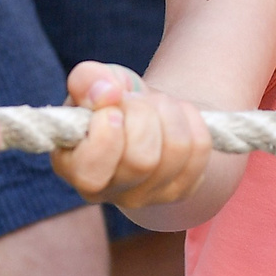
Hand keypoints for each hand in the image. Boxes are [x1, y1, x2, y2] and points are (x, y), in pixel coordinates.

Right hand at [52, 62, 215, 210]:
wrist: (145, 112)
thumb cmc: (112, 99)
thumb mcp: (94, 81)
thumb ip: (88, 80)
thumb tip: (108, 94)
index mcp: (76, 169)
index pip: (91, 171)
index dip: (107, 132)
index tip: (112, 108)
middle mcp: (110, 192)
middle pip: (142, 160)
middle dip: (144, 113)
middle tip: (136, 100)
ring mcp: (148, 195)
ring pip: (176, 150)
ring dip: (169, 111)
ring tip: (156, 105)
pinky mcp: (181, 189)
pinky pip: (200, 148)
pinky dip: (192, 119)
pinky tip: (175, 117)